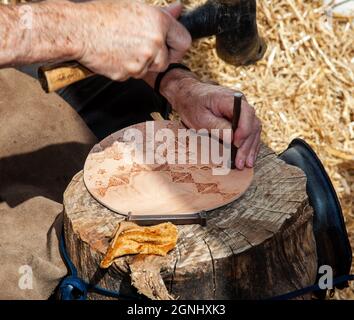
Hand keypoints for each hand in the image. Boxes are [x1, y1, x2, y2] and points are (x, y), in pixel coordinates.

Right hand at [76, 0, 190, 80]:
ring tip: (123, 47)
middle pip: (166, 61)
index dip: (177, 47)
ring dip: (140, 63)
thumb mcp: (135, 6)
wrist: (78, 29)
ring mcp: (140, 61)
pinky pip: (132, 75)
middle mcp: (153, 43)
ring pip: (148, 69)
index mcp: (158, 23)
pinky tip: (115, 54)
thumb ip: (161, 13)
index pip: (184, 41)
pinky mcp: (127, 73)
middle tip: (139, 47)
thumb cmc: (101, 14)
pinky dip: (126, 68)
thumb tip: (178, 9)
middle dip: (156, 58)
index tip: (171, 49)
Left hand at [161, 70, 261, 169]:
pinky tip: (248, 157)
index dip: (244, 130)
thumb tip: (232, 139)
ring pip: (254, 130)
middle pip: (252, 124)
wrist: (189, 95)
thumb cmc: (192, 105)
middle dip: (247, 145)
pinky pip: (250, 132)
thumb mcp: (200, 118)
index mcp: (230, 98)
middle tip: (240, 162)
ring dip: (250, 148)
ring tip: (246, 164)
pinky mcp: (241, 118)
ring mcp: (242, 110)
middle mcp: (241, 103)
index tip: (236, 144)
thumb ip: (217, 127)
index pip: (246, 113)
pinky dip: (249, 145)